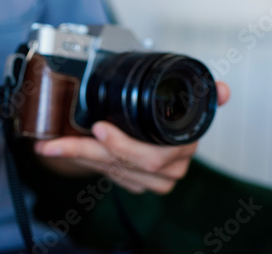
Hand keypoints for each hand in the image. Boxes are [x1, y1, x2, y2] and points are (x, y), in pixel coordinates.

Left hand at [35, 82, 229, 194]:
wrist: (156, 134)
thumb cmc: (166, 116)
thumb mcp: (181, 101)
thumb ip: (199, 97)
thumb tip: (222, 90)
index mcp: (182, 147)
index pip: (152, 155)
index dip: (124, 145)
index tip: (98, 128)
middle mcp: (167, 169)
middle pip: (122, 166)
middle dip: (88, 151)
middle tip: (58, 142)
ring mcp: (149, 179)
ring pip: (107, 170)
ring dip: (76, 155)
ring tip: (49, 146)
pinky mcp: (132, 182)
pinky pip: (102, 173)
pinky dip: (77, 159)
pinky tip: (56, 150)